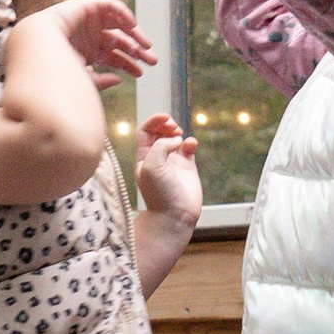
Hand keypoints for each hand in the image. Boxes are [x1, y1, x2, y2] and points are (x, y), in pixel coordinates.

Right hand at [35, 0, 155, 80]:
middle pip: (118, 43)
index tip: (141, 74)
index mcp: (86, 54)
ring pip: (118, 26)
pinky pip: (110, 6)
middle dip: (136, 52)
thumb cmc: (54, 69)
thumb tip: (118, 80)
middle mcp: (88, 37)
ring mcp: (87, 22)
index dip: (127, 65)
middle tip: (152, 60)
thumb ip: (100, 81)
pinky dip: (123, 13)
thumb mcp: (81, 80)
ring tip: (146, 47)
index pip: (112, 58)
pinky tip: (133, 27)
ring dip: (134, 34)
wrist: (34, 49)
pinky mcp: (86, 6)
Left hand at [134, 112, 200, 227]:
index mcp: (143, 157)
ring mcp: (172, 162)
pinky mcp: (188, 168)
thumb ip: (160, 145)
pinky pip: (189, 148)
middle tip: (172, 127)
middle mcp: (157, 158)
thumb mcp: (151, 165)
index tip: (165, 117)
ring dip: (177, 132)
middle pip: (159, 132)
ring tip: (179, 135)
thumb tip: (175, 139)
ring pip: (174, 138)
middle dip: (166, 125)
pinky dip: (191, 142)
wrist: (174, 216)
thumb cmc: (159, 194)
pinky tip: (191, 145)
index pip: (145, 131)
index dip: (154, 120)